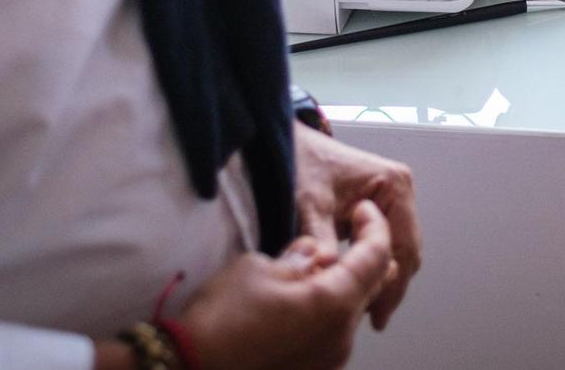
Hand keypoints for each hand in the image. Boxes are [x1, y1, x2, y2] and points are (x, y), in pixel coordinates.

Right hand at [177, 201, 392, 369]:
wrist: (187, 369)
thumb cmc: (220, 318)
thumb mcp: (258, 268)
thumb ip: (299, 258)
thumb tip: (315, 254)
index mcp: (335, 304)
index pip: (377, 258)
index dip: (375, 228)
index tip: (364, 210)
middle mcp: (342, 337)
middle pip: (373, 288)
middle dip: (366, 258)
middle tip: (347, 234)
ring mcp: (330, 361)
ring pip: (353, 312)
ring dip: (345, 286)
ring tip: (313, 268)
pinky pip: (334, 334)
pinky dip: (328, 311)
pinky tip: (301, 300)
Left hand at [294, 123, 421, 329]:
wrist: (284, 143)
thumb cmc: (299, 165)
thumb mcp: (308, 203)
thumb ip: (322, 241)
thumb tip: (330, 279)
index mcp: (395, 185)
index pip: (404, 246)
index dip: (393, 284)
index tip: (376, 317)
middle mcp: (400, 190)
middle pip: (406, 249)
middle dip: (390, 284)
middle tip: (372, 319)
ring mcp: (389, 197)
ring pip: (396, 248)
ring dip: (382, 277)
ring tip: (363, 309)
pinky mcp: (375, 205)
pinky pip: (380, 242)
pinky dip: (371, 264)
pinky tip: (355, 286)